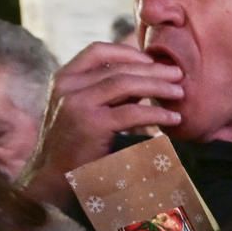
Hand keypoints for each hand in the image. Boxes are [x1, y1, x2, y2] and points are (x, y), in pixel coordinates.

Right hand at [21, 41, 184, 208]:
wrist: (52, 179)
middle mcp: (67, 86)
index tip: (151, 60)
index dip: (127, 52)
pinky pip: (132, 113)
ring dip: (158, 87)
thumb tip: (144, 80)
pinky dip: (157, 113)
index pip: (97, 51)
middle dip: (152, 70)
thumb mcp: (83, 110)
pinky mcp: (91, 124)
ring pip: (125, 85)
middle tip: (178, 74)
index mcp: (63, 78)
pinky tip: (173, 118)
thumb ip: (107, 93)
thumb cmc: (73, 147)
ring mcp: (77, 104)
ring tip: (179, 93)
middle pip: (117, 68)